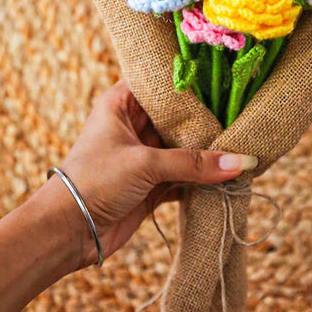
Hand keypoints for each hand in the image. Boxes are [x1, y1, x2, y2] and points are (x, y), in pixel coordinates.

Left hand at [36, 81, 257, 269]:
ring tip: (244, 144)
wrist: (67, 232)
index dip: (190, 81)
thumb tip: (242, 161)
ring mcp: (144, 156)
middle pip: (178, 117)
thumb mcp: (144, 164)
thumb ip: (193, 162)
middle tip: (243, 113)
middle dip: (207, 119)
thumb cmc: (95, 181)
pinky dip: (203, 178)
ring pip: (184, 148)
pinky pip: (184, 176)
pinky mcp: (151, 184)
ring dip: (209, 152)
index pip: (161, 82)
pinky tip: (229, 176)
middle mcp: (134, 125)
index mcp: (122, 103)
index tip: (224, 78)